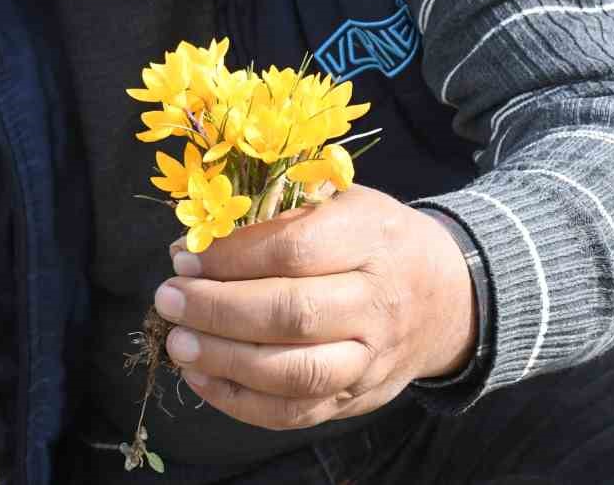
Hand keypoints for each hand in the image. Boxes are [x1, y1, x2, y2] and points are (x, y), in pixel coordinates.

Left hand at [153, 184, 476, 429]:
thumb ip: (284, 212)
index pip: (295, 250)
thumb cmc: (378, 238)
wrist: (445, 298)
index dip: (233, 256)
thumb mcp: (346, 201)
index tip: (186, 257)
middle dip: (218, 309)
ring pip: (294, 372)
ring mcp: (370, 358)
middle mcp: (377, 302)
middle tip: (168, 299)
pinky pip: (294, 411)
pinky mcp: (356, 398)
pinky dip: (240, 401)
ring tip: (177, 342)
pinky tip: (201, 376)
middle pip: (292, 314)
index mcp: (372, 238)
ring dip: (224, 360)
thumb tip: (201, 235)